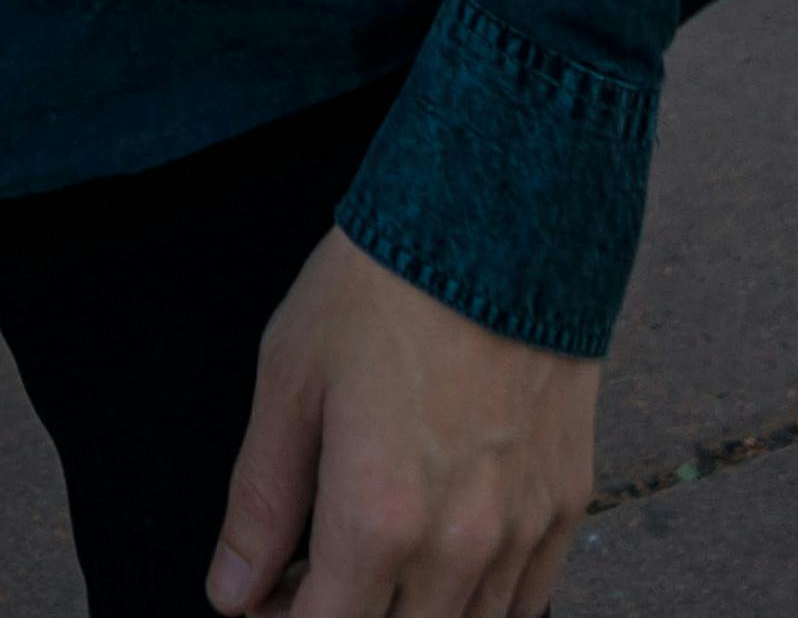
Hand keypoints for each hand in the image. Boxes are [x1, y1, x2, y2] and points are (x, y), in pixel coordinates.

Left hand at [209, 230, 597, 616]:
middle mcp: (458, 546)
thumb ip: (261, 500)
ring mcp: (521, 532)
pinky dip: (478, 600)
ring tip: (368, 558)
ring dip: (410, 614)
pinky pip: (526, 601)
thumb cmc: (384, 286)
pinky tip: (439, 553)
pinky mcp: (566, 504)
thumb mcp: (292, 377)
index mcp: (378, 518)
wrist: (498, 218)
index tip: (260, 600)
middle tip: (306, 575)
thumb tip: (231, 593)